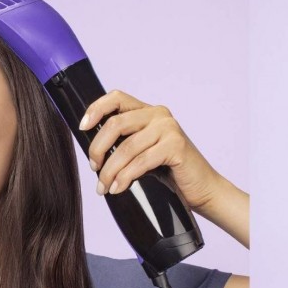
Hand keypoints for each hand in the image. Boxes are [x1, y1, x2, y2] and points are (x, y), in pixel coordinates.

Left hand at [80, 90, 223, 210]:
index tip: (83, 128)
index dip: (95, 109)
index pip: (116, 98)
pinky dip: (125, 178)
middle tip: (94, 168)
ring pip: (126, 148)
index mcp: (150, 112)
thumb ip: (126, 143)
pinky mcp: (176, 146)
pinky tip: (118, 188)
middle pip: (116, 123)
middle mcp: (160, 115)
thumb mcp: (144, 152)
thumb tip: (94, 149)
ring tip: (104, 186)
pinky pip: (141, 162)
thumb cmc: (172, 173)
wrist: (204, 189)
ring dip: (110, 171)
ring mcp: (169, 129)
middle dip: (98, 148)